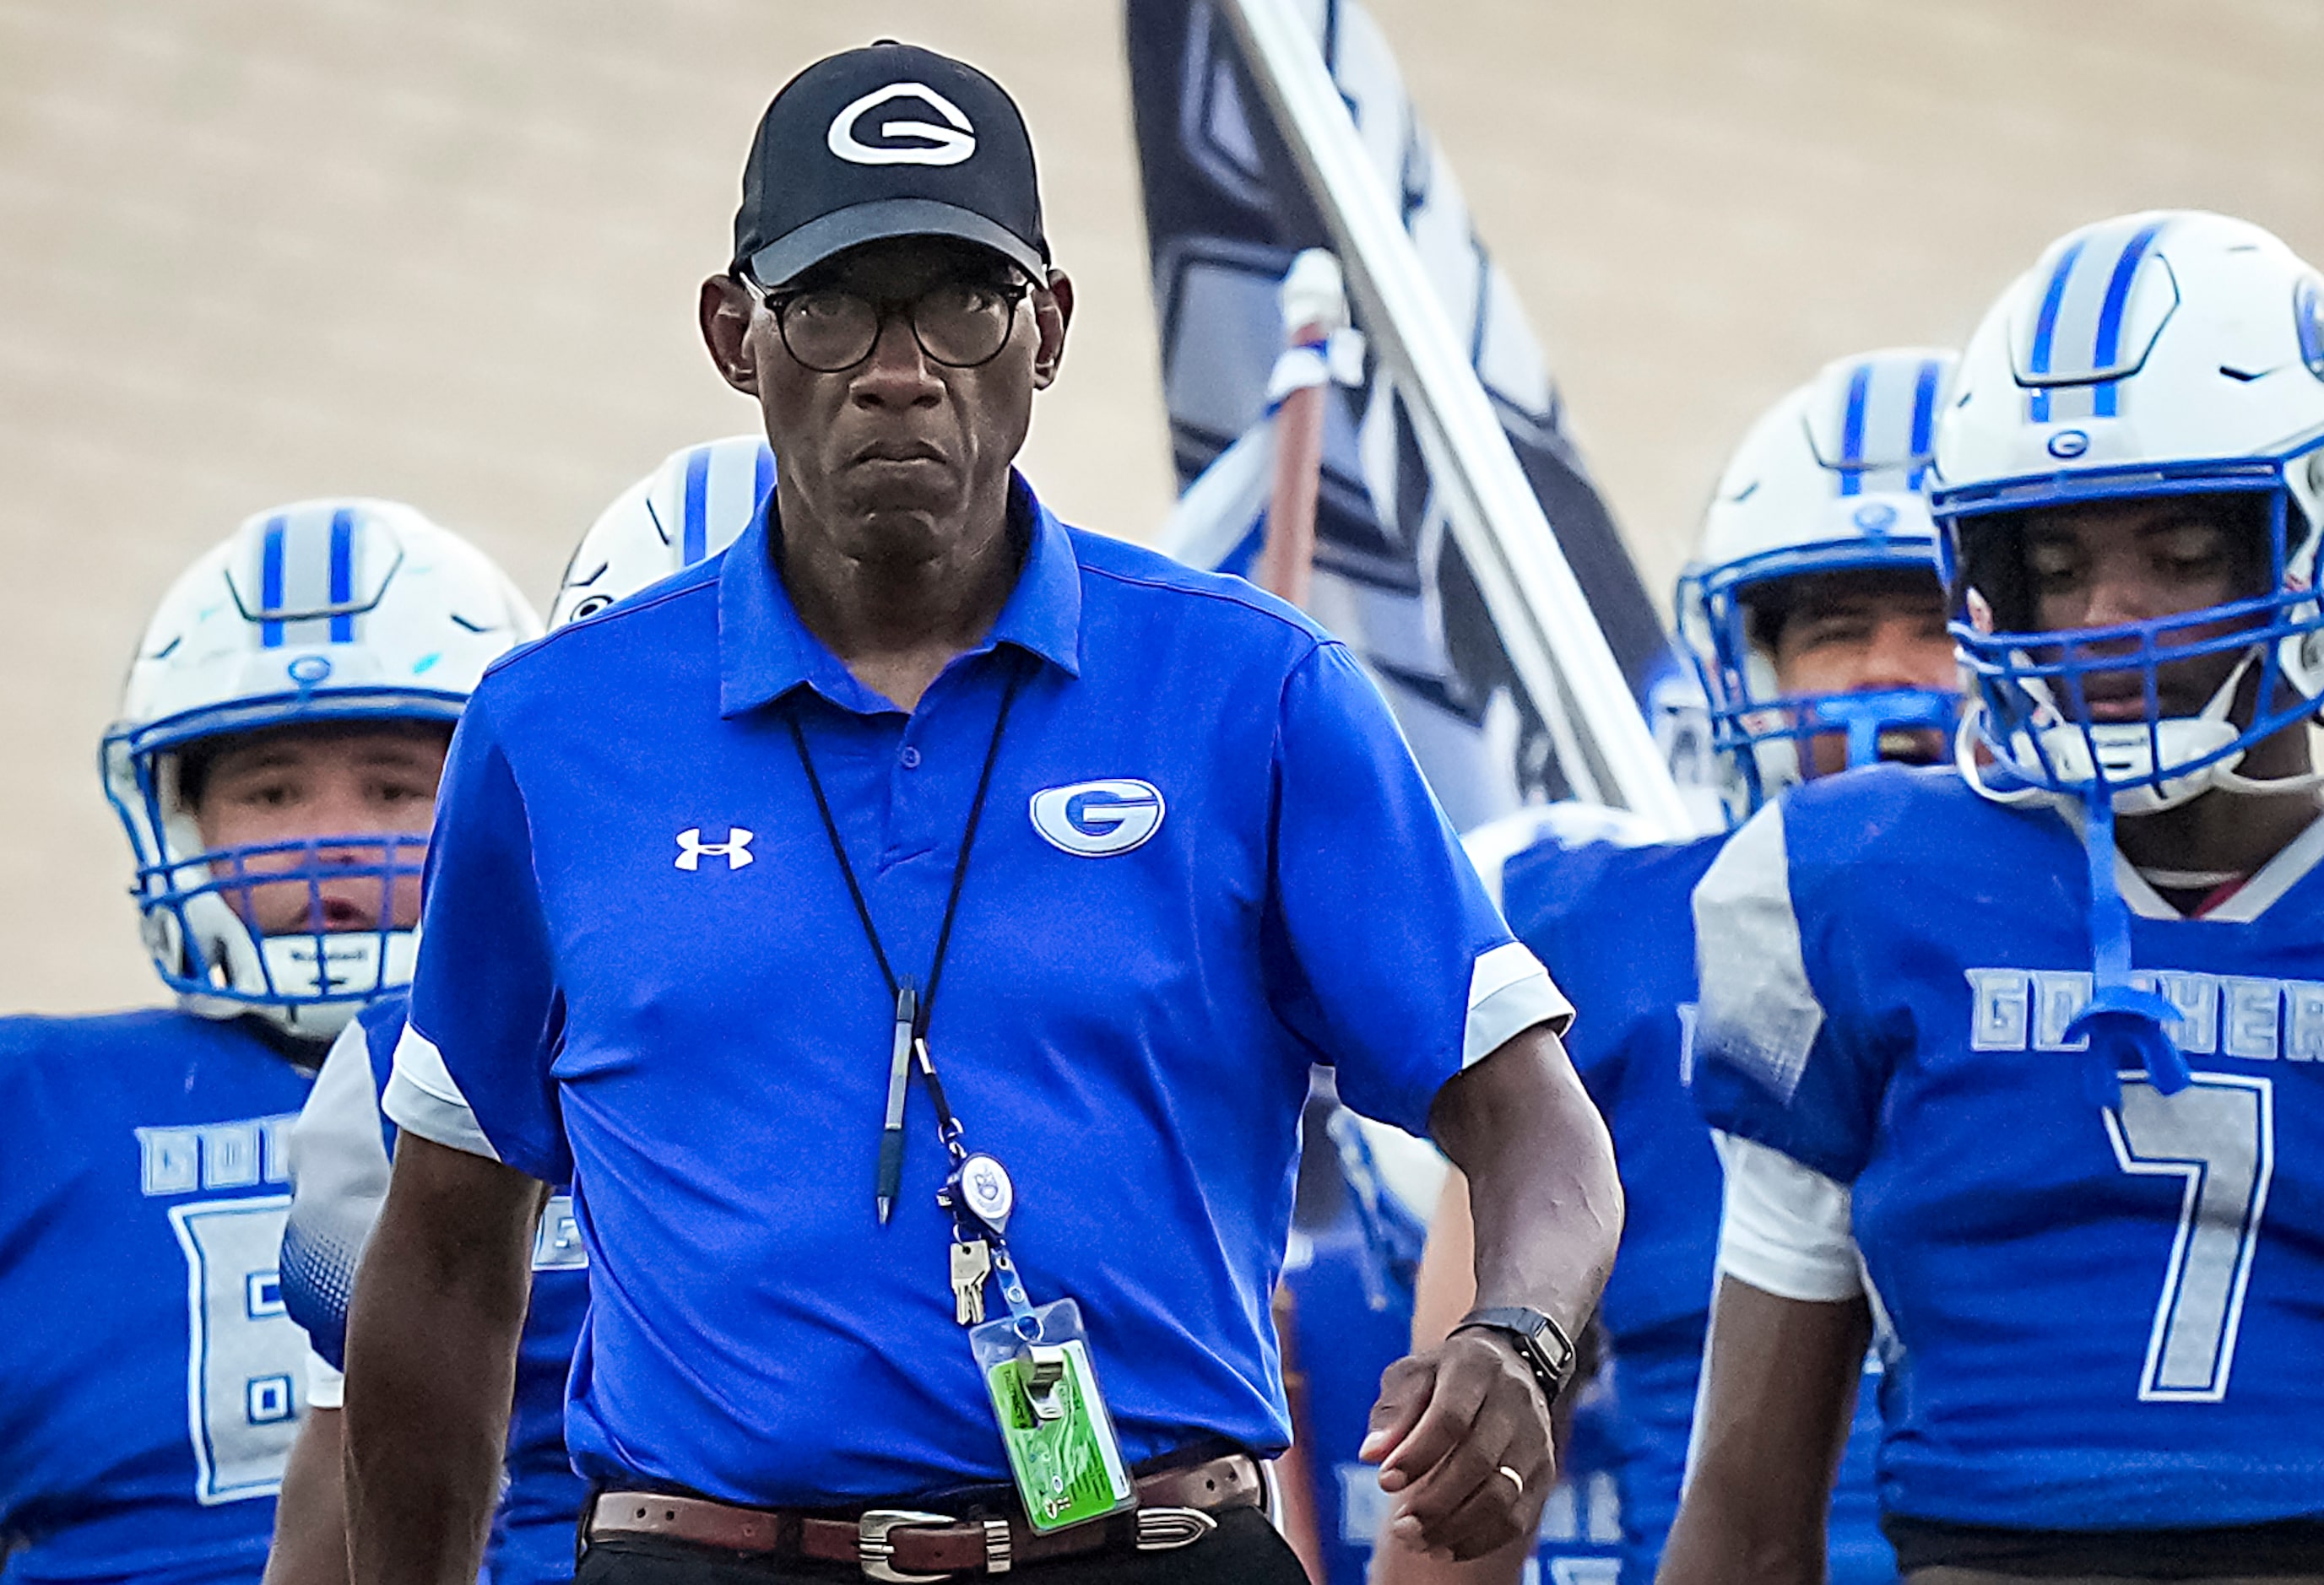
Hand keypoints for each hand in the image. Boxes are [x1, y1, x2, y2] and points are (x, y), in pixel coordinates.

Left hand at [1359, 1328, 1552, 1560]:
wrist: (1507, 1367)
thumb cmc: (1444, 1376)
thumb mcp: (1412, 1374)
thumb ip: (1392, 1411)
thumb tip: (1371, 1455)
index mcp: (1477, 1367)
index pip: (1451, 1417)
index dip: (1418, 1454)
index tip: (1384, 1481)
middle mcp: (1515, 1401)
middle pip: (1479, 1460)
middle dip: (1435, 1501)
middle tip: (1400, 1527)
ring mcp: (1536, 1439)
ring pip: (1503, 1495)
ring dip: (1457, 1527)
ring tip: (1417, 1541)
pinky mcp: (1544, 1472)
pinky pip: (1518, 1518)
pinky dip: (1480, 1540)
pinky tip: (1444, 1548)